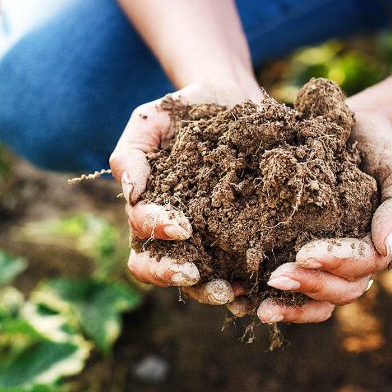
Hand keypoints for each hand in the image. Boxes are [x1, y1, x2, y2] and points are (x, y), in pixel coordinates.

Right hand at [109, 81, 262, 309]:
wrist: (235, 99)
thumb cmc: (186, 110)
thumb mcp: (152, 119)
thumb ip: (132, 153)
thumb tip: (131, 193)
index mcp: (148, 208)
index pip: (141, 233)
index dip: (156, 234)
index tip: (181, 226)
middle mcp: (174, 232)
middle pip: (158, 269)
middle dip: (172, 275)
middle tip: (195, 274)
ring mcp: (207, 240)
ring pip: (197, 281)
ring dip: (210, 290)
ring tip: (232, 291)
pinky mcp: (241, 240)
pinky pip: (239, 272)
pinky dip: (247, 287)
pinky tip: (260, 288)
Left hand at [256, 106, 391, 324]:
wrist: (353, 131)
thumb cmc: (381, 148)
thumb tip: (386, 247)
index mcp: (381, 245)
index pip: (362, 264)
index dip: (335, 262)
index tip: (304, 254)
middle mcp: (357, 263)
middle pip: (340, 290)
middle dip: (309, 286)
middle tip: (275, 277)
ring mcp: (331, 265)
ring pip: (319, 301)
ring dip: (291, 307)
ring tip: (261, 308)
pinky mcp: (303, 257)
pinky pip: (294, 291)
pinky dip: (274, 300)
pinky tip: (243, 302)